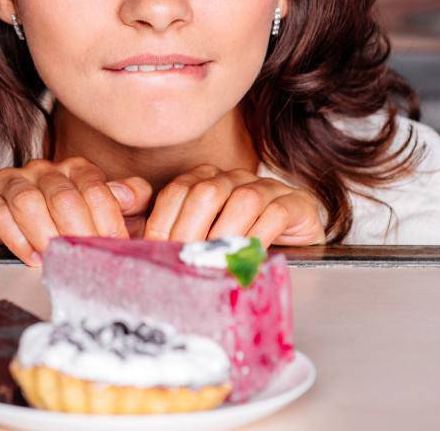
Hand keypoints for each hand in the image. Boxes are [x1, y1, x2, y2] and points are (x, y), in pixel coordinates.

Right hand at [0, 156, 152, 266]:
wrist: (6, 240)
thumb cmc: (58, 228)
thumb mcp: (99, 216)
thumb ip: (124, 202)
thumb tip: (131, 195)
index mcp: (73, 170)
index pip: (95, 189)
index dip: (107, 221)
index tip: (113, 247)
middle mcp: (43, 171)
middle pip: (64, 197)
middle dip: (77, 232)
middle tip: (83, 258)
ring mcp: (11, 182)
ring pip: (29, 202)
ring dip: (45, 235)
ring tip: (53, 258)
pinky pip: (0, 214)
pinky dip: (18, 239)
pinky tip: (30, 256)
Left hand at [142, 164, 325, 245]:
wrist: (297, 248)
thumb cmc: (241, 248)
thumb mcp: (203, 242)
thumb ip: (175, 239)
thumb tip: (142, 253)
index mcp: (207, 181)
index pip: (176, 192)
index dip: (163, 222)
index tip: (155, 252)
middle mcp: (235, 178)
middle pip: (206, 192)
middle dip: (191, 230)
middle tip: (186, 260)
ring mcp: (268, 188)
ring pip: (243, 200)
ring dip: (227, 234)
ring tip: (218, 260)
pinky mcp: (296, 203)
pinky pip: (276, 213)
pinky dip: (260, 236)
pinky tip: (251, 256)